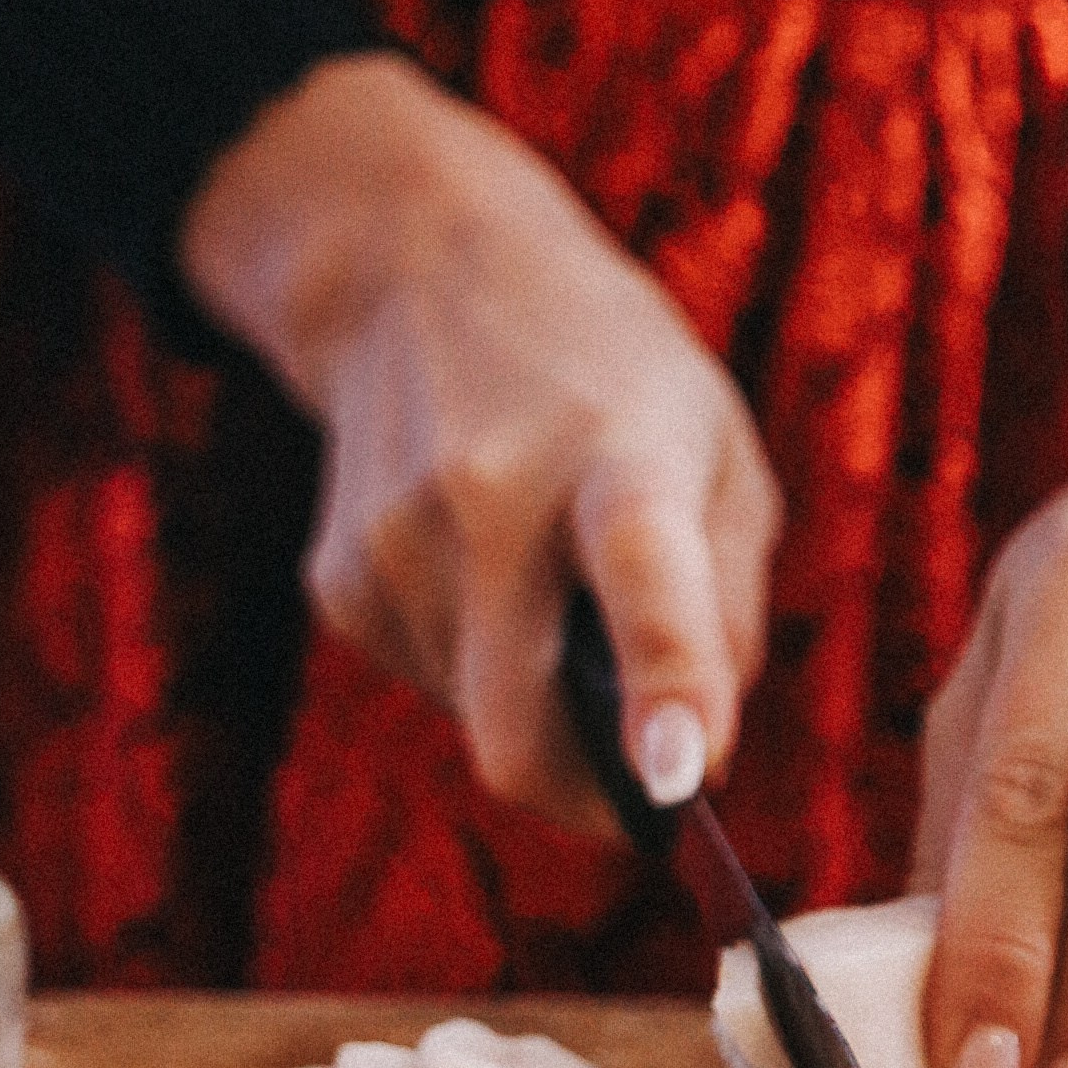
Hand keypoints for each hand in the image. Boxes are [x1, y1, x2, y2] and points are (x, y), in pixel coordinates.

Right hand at [183, 52, 779, 829]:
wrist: (416, 270)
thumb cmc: (605, 373)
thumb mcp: (715, 447)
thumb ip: (729, 604)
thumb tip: (691, 761)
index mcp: (618, 452)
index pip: (642, 573)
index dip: (665, 682)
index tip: (676, 778)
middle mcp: (491, 496)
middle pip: (519, 728)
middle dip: (586, 797)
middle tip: (641, 785)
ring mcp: (396, 541)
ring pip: (480, 724)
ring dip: (533, 704)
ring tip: (551, 587)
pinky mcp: (339, 580)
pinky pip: (432, 685)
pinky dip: (476, 667)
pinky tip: (485, 572)